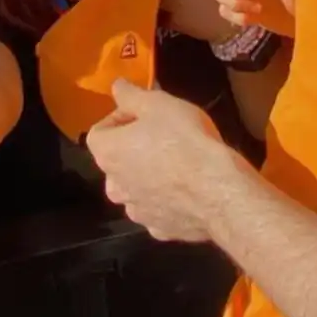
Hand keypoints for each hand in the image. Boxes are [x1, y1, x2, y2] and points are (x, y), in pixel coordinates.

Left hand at [88, 79, 233, 241]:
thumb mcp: (159, 103)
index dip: (120, 118)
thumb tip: (116, 87)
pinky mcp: (160, 230)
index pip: (98, 132)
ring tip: (178, 161)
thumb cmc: (184, 140)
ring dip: (148, 174)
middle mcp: (115, 186)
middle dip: (133, 147)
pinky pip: (157, 208)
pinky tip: (188, 188)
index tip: (144, 113)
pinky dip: (166, 198)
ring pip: (135, 188)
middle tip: (163, 134)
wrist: (217, 191)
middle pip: (116, 161)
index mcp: (108, 154)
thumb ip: (131, 95)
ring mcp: (137, 212)